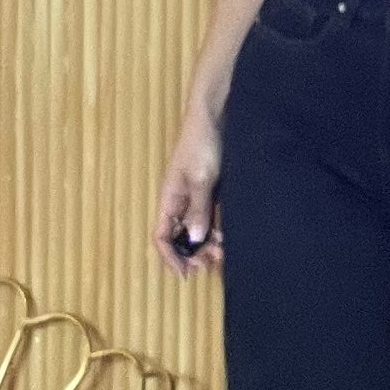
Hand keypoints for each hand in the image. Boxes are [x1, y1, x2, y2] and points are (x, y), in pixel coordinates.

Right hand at [153, 112, 223, 275]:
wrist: (215, 115)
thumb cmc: (203, 144)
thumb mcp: (201, 178)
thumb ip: (197, 209)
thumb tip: (195, 239)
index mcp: (169, 199)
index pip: (161, 236)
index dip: (171, 258)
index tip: (187, 274)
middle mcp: (178, 201)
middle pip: (179, 238)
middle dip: (193, 254)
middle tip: (213, 262)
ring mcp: (194, 196)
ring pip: (195, 230)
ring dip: (207, 244)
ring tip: (224, 251)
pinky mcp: (209, 190)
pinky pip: (208, 218)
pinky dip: (215, 230)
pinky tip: (227, 236)